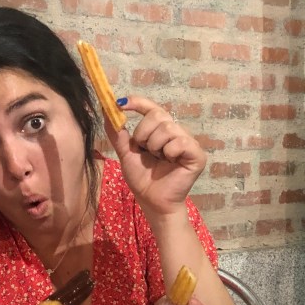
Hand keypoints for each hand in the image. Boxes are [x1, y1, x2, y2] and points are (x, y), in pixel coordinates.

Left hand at [106, 95, 206, 216]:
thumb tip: (106, 112)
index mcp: (160, 131)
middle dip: (144, 133)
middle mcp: (176, 132)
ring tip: (158, 160)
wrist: (153, 202)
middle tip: (145, 151)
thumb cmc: (143, 180)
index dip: (138, 102)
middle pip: (157, 115)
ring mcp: (188, 142)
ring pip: (167, 128)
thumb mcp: (127, 154)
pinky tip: (170, 163)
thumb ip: (118, 134)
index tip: (121, 103)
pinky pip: (181, 142)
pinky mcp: (197, 155)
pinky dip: (170, 152)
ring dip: (155, 146)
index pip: (152, 108)